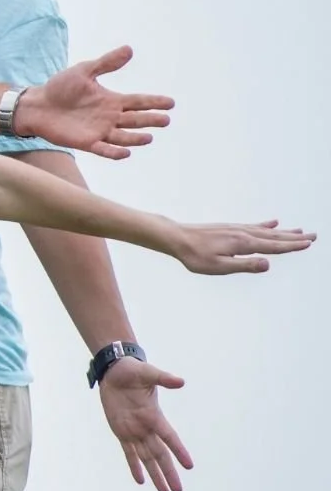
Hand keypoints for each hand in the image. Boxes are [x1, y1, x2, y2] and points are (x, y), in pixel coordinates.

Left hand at [14, 46, 173, 159]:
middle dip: (151, 120)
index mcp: (111, 100)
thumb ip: (106, 63)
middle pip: (135, 119)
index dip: (154, 102)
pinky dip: (114, 152)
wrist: (37, 104)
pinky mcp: (86, 142)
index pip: (138, 101)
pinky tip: (126, 152)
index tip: (171, 103)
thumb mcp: (84, 71)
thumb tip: (129, 49)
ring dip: (136, 138)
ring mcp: (99, 131)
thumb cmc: (59, 88)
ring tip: (149, 137)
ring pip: (123, 136)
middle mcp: (109, 117)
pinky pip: (103, 149)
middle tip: (166, 120)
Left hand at [98, 357, 192, 490]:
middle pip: (160, 455)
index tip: (189, 466)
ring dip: (155, 474)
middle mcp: (147, 427)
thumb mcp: (147, 373)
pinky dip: (134, 466)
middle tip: (178, 490)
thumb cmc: (132, 370)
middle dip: (169, 472)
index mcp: (154, 416)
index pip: (169, 438)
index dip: (179, 451)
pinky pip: (128, 452)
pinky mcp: (121, 431)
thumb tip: (180, 381)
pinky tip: (141, 480)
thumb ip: (163, 378)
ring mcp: (134, 431)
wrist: (115, 371)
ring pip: (146, 458)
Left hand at [164, 218, 313, 274]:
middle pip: (274, 237)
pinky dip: (267, 225)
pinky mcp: (230, 228)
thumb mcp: (219, 267)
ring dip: (285, 232)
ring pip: (267, 231)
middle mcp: (243, 233)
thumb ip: (244, 266)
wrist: (175, 237)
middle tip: (314, 236)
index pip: (273, 247)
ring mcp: (236, 229)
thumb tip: (268, 264)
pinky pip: (254, 226)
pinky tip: (273, 223)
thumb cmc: (194, 256)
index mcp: (243, 244)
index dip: (292, 246)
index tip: (309, 243)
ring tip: (300, 230)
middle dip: (295, 238)